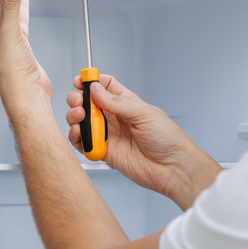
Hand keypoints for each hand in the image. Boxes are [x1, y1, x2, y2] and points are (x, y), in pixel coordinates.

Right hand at [66, 75, 221, 209]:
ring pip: (83, 122)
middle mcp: (116, 118)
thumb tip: (95, 90)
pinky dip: (77, 138)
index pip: (105, 86)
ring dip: (75, 118)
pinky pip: (84, 144)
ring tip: (79, 117)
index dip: (91, 81)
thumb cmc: (168, 139)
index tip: (81, 80)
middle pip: (89, 103)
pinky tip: (80, 134)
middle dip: (78, 99)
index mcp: (127, 103)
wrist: (173, 168)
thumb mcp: (143, 113)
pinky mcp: (104, 152)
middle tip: (79, 102)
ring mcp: (109, 135)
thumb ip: (117, 102)